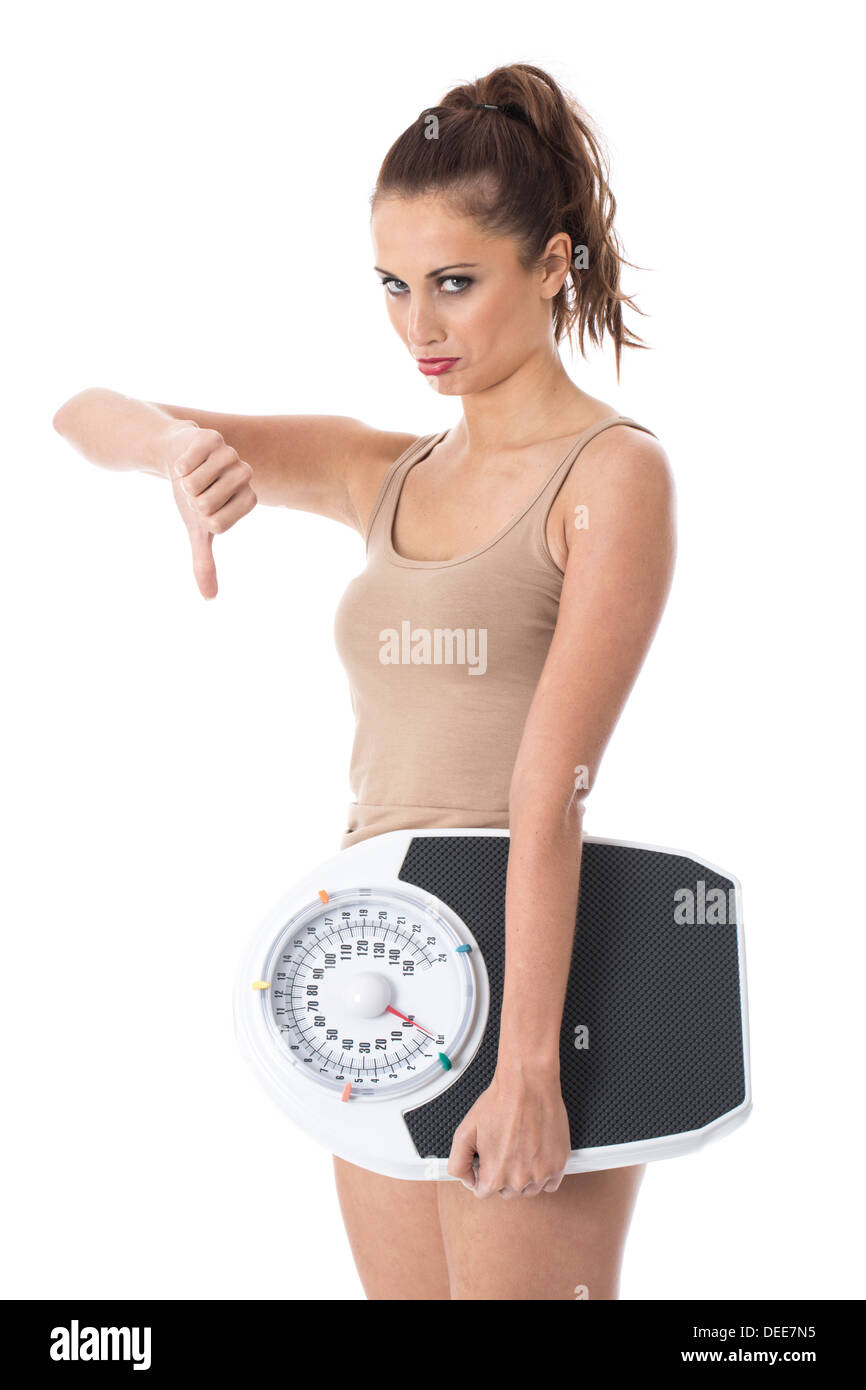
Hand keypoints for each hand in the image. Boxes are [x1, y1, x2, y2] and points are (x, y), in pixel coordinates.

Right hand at [164, 424, 256, 598]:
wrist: (175, 457)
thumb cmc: (191, 496)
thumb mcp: (197, 530)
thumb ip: (206, 562)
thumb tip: (210, 598)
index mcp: (247, 499)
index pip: (219, 523)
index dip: (201, 518)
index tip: (203, 509)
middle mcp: (244, 475)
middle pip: (207, 504)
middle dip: (190, 501)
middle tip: (193, 490)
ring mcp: (229, 454)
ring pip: (195, 484)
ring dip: (183, 484)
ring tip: (189, 475)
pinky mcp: (211, 438)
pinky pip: (187, 463)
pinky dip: (177, 467)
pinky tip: (182, 462)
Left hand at [446, 1065, 570, 1198]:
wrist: (528, 1084)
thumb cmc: (499, 1104)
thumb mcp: (465, 1132)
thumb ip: (458, 1164)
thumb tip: (467, 1181)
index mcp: (494, 1177)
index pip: (483, 1192)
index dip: (483, 1172)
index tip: (488, 1157)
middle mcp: (519, 1181)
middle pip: (507, 1192)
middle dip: (503, 1174)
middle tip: (505, 1147)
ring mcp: (541, 1174)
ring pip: (529, 1189)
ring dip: (524, 1175)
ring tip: (520, 1147)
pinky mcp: (559, 1165)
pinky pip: (549, 1183)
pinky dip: (543, 1173)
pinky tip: (535, 1152)